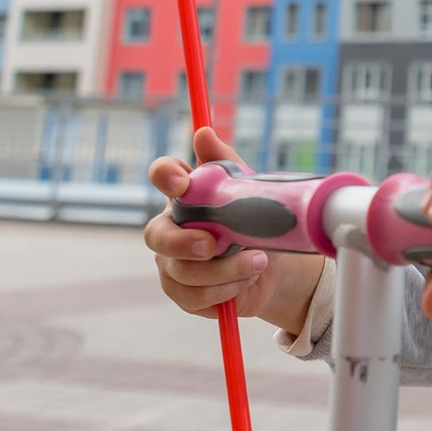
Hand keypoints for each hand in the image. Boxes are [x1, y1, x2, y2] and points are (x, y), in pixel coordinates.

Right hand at [145, 126, 324, 331]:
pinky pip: (195, 297)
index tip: (181, 182)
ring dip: (224, 270)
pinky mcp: (183, 295)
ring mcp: (172, 264)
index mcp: (184, 196)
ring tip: (258, 263)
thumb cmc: (256, 221)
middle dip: (183, 242)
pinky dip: (226, 290)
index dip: (164, 175)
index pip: (162, 175)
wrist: (276, 268)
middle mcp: (170, 229)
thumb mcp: (248, 190)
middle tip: (213, 245)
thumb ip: (225, 162)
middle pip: (156, 235)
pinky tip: (247, 281)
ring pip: (183, 272)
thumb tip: (204, 133)